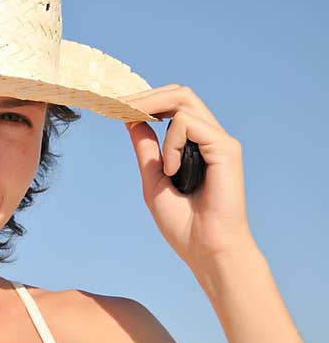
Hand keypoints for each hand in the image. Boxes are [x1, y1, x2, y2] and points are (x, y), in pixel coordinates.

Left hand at [118, 84, 254, 271]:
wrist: (206, 249)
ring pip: (183, 100)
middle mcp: (210, 138)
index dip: (144, 101)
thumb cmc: (184, 223)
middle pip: (180, 94)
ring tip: (142, 138)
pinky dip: (171, 143)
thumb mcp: (154, 178)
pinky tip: (172, 170)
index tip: (115, 106)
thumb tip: (131, 120)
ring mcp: (220, 141)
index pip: (173, 106)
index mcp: (195, 144)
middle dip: (145, 95)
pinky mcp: (227, 148)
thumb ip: (147, 149)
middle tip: (117, 105)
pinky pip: (188, 123)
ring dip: (152, 110)